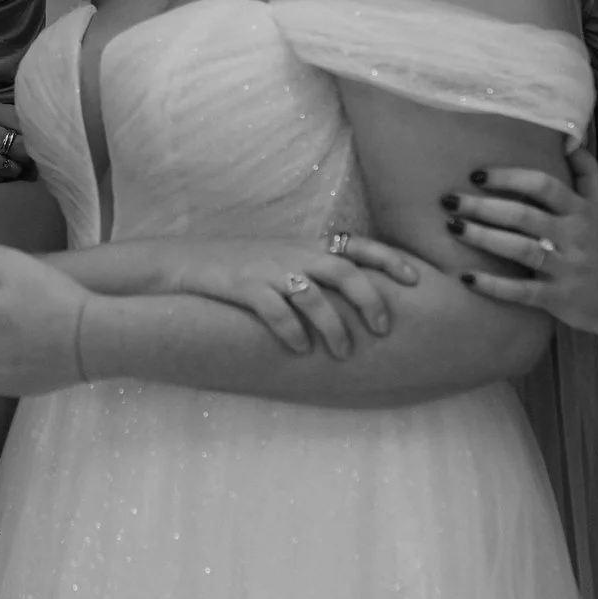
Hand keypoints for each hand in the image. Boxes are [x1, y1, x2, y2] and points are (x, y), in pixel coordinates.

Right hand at [0, 97, 30, 184]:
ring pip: (11, 167)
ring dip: (13, 168)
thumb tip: (38, 131)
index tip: (35, 140)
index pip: (23, 124)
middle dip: (27, 154)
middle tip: (24, 155)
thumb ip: (8, 116)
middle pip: (21, 148)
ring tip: (5, 161)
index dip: (33, 135)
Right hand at [167, 234, 425, 357]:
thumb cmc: (237, 268)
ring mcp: (266, 269)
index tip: (416, 279)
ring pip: (312, 294)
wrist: (181, 262)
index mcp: (305, 246)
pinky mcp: (241, 286)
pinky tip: (300, 351)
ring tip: (342, 353)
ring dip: (332, 325)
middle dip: (369, 299)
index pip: (357, 245)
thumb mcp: (280, 259)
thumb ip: (313, 270)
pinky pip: (273, 309)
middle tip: (382, 329)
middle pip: (343, 270)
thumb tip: (356, 297)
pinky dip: (291, 331)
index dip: (388, 259)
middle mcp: (291, 254)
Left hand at [443, 144, 597, 338]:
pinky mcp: (558, 298)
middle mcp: (574, 236)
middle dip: (483, 206)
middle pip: (524, 216)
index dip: (510, 178)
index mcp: (581, 210)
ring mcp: (566, 268)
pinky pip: (522, 291)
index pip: (544, 186)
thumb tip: (568, 139)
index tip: (476, 174)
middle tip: (448, 200)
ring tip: (453, 227)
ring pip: (521, 249)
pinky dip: (493, 285)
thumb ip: (586, 172)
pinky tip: (466, 277)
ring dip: (484, 238)